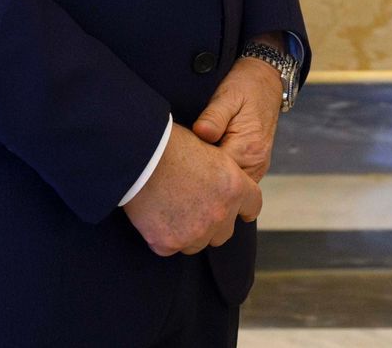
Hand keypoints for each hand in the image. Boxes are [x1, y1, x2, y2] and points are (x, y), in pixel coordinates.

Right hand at [122, 125, 260, 256]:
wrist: (140, 156)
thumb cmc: (172, 144)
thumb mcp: (209, 150)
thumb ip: (222, 175)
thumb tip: (219, 183)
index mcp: (234, 187)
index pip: (252, 206)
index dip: (245, 208)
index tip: (241, 212)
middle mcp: (220, 213)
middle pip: (224, 233)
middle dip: (213, 224)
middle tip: (195, 210)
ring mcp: (195, 232)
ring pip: (197, 243)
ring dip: (188, 233)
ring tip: (171, 212)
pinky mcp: (169, 243)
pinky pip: (169, 247)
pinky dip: (163, 237)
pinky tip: (154, 218)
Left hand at [191, 43, 282, 180]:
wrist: (266, 81)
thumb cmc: (246, 86)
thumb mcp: (227, 95)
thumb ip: (213, 117)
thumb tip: (200, 133)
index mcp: (249, 148)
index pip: (217, 175)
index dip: (194, 171)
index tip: (177, 160)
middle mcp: (256, 163)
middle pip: (223, 186)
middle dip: (200, 180)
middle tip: (178, 165)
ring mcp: (257, 167)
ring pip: (229, 187)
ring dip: (210, 180)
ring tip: (189, 165)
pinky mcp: (254, 166)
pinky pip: (235, 180)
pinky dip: (219, 176)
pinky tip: (204, 164)